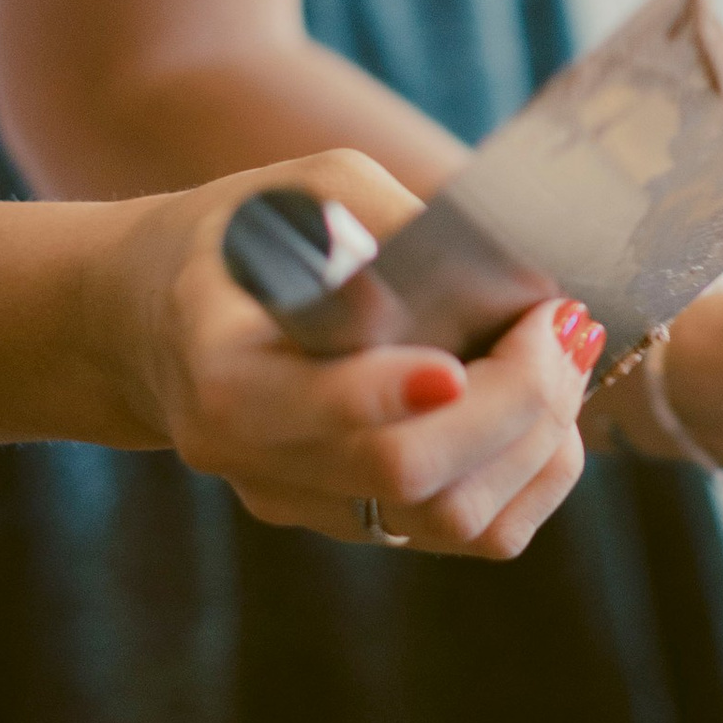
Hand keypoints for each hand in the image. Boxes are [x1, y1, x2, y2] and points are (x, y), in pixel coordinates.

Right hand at [107, 153, 602, 554]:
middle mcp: (260, 461)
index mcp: (222, 374)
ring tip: (563, 350)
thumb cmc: (241, 235)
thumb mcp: (301, 190)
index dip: (406, 389)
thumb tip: (499, 266)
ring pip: (460, 521)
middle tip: (560, 321)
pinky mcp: (360, 520)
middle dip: (517, 400)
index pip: (322, 411)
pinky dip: (535, 469)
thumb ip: (385, 220)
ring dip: (541, 437)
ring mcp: (310, 504)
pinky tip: (549, 400)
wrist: (158, 318)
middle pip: (413, 474)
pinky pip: (475, 531)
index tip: (472, 342)